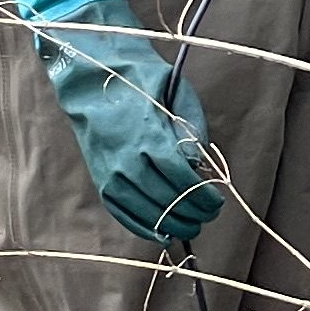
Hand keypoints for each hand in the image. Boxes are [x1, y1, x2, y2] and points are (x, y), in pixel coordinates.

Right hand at [32, 0, 223, 246]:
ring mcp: (109, 173)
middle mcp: (126, 160)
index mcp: (149, 136)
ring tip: (191, 227)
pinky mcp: (99, 180)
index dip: (202, 196)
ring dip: (170, 225)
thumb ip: (192, 131)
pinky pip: (121, 213)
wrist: (91, 77)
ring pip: (143, 211)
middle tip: (210, 215)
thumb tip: (200, 166)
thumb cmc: (141, 81)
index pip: (182, 179)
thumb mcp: (177, 94)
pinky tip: (160, 233)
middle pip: (165, 199)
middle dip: (191, 212)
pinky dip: (142, 227)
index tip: (218, 202)